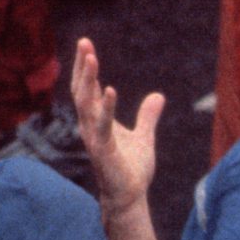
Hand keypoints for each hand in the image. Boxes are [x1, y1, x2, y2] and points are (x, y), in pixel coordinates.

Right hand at [70, 37, 164, 215]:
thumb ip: (148, 116)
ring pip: (85, 103)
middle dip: (83, 66)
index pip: (87, 89)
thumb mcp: (144, 137)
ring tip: (92, 57)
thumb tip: (159, 95)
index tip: (87, 45)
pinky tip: (110, 89)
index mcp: (96, 121)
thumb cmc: (131, 169)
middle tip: (84, 42)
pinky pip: (103, 125)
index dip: (86, 68)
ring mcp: (94, 137)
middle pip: (81, 90)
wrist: (130, 197)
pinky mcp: (103, 150)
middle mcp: (90, 126)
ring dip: (88, 79)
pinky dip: (106, 107)